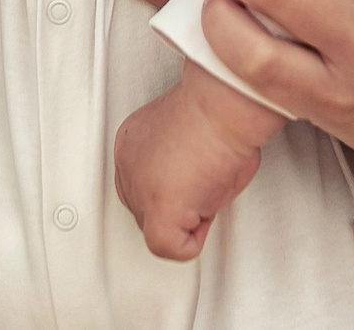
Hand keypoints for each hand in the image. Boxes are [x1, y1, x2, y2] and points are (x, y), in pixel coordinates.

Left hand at [113, 64, 281, 260]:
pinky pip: (171, 248)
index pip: (140, 184)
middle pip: (145, 210)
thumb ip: (176, 164)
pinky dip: (193, 241)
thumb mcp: (185, 133)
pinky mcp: (160, 209)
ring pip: (158, 230)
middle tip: (204, 184)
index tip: (193, 176)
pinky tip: (207, 210)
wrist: (224, 105)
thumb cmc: (218, 110)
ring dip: (188, 220)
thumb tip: (192, 185)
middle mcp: (128, 164)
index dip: (175, 188)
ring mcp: (140, 188)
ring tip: (207, 189)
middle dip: (178, 208)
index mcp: (132, 141)